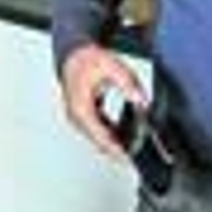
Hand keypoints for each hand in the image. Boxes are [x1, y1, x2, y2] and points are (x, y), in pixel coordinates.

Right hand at [59, 44, 148, 160]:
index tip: (129, 158)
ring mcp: (78, 117)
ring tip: (133, 146)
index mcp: (81, 109)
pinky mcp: (83, 114)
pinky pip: (97, 130)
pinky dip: (110, 134)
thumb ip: (127, 83)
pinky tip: (123, 134)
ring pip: (98, 139)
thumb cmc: (85, 59)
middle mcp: (76, 116)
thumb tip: (140, 99)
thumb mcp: (111, 67)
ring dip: (114, 143)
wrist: (72, 52)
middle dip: (118, 150)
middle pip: (99, 143)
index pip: (100, 138)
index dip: (116, 150)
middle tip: (137, 155)